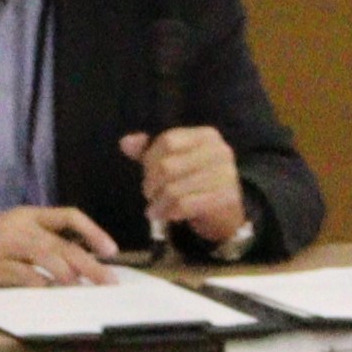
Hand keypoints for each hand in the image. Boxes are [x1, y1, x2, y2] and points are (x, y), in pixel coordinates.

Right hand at [0, 205, 120, 288]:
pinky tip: (52, 293)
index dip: (93, 231)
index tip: (110, 250)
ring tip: (82, 287)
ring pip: (47, 257)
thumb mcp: (13, 230)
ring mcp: (7, 247)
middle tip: (110, 281)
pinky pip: (25, 276)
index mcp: (28, 215)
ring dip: (69, 274)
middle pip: (63, 244)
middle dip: (91, 264)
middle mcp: (20, 228)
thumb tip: (80, 262)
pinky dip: (42, 285)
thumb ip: (43, 241)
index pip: (69, 215)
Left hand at [119, 126, 252, 249]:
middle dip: (151, 184)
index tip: (147, 172)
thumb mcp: (173, 159)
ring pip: (173, 190)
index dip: (150, 158)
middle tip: (149, 194)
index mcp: (206, 136)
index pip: (167, 141)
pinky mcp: (225, 198)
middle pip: (167, 166)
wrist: (226, 210)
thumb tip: (125, 143)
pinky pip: (185, 205)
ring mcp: (225, 175)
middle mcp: (219, 151)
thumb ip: (148, 150)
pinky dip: (170, 213)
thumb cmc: (194, 179)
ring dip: (158, 203)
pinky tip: (166, 215)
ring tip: (154, 209)